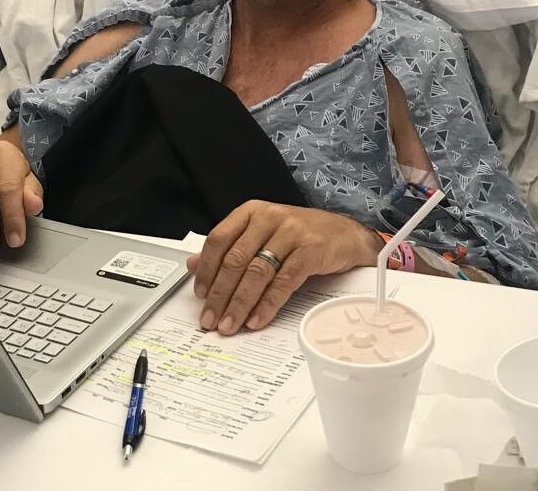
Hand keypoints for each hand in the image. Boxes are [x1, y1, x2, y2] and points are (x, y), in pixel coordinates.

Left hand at [186, 201, 382, 335]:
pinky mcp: (310, 250)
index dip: (206, 270)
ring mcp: (291, 232)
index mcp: (251, 212)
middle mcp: (268, 217)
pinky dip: (267, 304)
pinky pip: (283, 282)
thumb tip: (192, 265)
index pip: (218, 240)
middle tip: (210, 319)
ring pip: (257, 272)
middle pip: (235, 260)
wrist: (345, 234)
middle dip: (220, 294)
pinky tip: (257, 320)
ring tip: (230, 324)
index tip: (199, 295)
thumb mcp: (262, 235)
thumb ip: (229, 249)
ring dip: (240, 304)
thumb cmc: (300, 235)